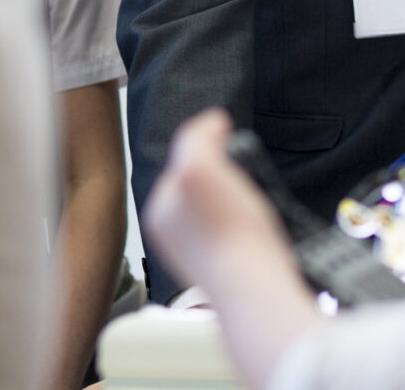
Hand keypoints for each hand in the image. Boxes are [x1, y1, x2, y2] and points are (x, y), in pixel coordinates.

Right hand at [145, 110, 320, 389]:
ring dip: (207, 143)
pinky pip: (198, 136)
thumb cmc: (241, 273)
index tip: (219, 180)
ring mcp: (176, 186)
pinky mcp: (193, 170)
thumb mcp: (217, 248)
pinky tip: (221, 121)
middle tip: (230, 170)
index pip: (175, 191)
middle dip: (202, 161)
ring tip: (224, 139)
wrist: (244, 283)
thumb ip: (209, 227)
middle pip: (181, 170)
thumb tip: (220, 206)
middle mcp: (161, 204)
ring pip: (190, 151)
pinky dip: (210, 126)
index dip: (196, 182)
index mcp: (163, 226)